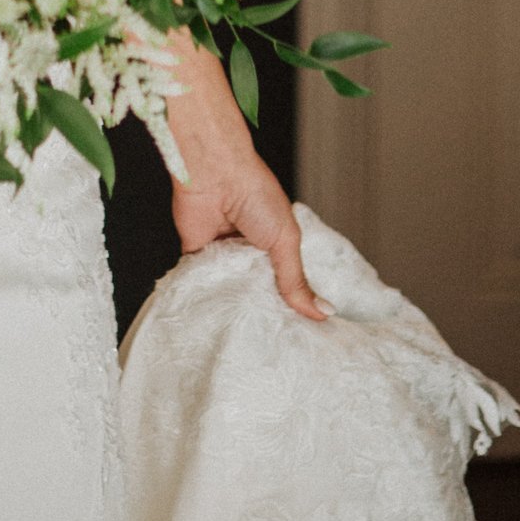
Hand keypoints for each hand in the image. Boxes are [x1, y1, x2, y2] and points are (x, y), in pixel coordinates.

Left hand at [165, 28, 327, 322]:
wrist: (214, 173)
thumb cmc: (255, 194)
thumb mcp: (285, 239)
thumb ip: (295, 280)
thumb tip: (323, 312)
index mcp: (275, 244)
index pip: (285, 283)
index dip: (291, 307)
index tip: (299, 338)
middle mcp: (249, 252)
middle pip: (256, 291)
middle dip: (262, 313)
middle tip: (272, 347)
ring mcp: (222, 254)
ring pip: (229, 292)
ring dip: (234, 308)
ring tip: (245, 341)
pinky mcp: (196, 256)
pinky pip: (202, 286)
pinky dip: (207, 299)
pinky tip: (214, 322)